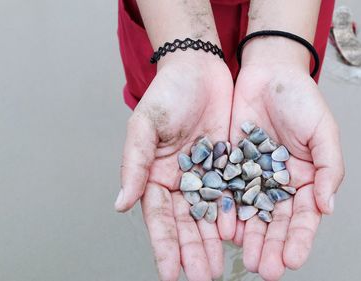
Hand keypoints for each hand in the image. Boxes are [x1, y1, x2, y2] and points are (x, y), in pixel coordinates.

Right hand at [115, 53, 235, 280]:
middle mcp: (180, 181)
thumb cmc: (167, 93)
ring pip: (210, 215)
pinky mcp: (228, 165)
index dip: (165, 246)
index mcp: (156, 176)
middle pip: (186, 223)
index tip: (171, 273)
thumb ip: (134, 164)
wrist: (199, 69)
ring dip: (213, 242)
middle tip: (203, 276)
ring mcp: (206, 175)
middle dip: (193, 250)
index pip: (159, 219)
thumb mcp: (145, 126)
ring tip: (221, 266)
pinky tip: (240, 234)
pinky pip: (232, 194)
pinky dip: (234, 215)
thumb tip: (120, 203)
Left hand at [230, 63, 344, 279]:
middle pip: (276, 222)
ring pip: (251, 213)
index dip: (300, 239)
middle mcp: (279, 184)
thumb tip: (328, 206)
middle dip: (272, 247)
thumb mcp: (324, 131)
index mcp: (305, 179)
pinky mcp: (230, 165)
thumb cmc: (301, 99)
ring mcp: (253, 176)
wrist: (269, 73)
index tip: (294, 260)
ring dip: (250, 237)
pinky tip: (225, 230)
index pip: (304, 217)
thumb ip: (329, 168)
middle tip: (266, 269)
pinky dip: (228, 212)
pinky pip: (228, 192)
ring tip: (246, 259)